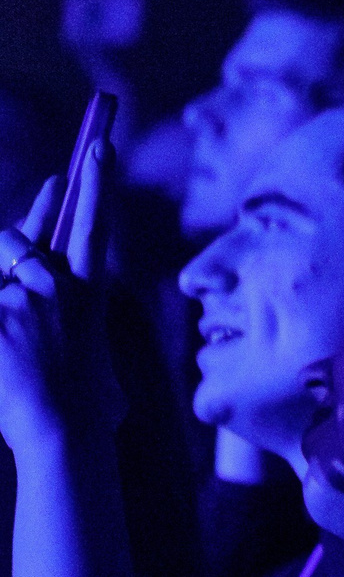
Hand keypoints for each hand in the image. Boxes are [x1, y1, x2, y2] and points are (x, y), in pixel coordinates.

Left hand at [0, 153, 122, 451]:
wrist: (65, 433)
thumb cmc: (83, 405)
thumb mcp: (84, 350)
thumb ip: (59, 312)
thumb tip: (31, 281)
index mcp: (88, 295)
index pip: (94, 225)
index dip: (97, 182)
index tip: (100, 144)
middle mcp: (57, 285)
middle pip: (18, 241)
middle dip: (21, 230)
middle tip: (54, 183)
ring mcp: (23, 297)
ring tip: (15, 341)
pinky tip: (6, 350)